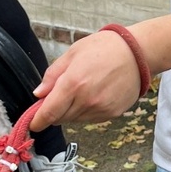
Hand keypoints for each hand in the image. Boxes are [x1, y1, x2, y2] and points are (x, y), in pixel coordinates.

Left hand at [28, 31, 143, 131]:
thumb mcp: (72, 53)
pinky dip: (86, 111)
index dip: (37, 121)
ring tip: (80, 91)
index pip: (49, 112)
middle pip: (60, 118)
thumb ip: (53, 75)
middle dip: (54, 112)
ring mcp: (100, 109)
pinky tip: (93, 95)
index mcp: (73, 83)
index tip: (33, 123)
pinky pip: (90, 119)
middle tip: (58, 96)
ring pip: (75, 120)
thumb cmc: (104, 48)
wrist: (137, 53)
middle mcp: (86, 100)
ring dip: (71, 111)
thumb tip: (39, 94)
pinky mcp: (112, 114)